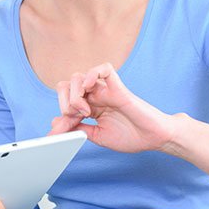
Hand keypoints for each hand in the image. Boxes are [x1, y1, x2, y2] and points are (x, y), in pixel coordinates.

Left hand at [48, 64, 173, 153]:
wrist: (153, 138)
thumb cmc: (131, 137)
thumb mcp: (98, 136)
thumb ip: (78, 129)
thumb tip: (55, 125)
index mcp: (90, 107)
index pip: (65, 102)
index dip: (60, 117)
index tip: (56, 133)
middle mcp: (95, 96)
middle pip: (67, 85)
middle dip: (64, 102)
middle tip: (75, 118)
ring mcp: (106, 90)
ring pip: (80, 77)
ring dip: (75, 95)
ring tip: (85, 111)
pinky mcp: (118, 87)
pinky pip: (104, 69)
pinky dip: (93, 74)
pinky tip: (89, 87)